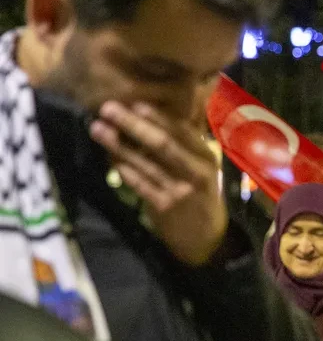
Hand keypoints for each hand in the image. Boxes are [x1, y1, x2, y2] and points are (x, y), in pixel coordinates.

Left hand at [92, 101, 226, 265]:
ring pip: (145, 162)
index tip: (133, 103)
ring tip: (98, 129)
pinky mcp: (164, 206)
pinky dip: (123, 169)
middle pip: (162, 143)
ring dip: (118, 145)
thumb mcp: (200, 168)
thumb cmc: (199, 195)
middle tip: (108, 108)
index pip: (181, 131)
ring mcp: (179, 190)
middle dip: (132, 124)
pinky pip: (139, 183)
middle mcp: (196, 171)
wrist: (206, 237)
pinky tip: (110, 158)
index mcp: (206, 157)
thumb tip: (148, 118)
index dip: (156, 116)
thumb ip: (182, 147)